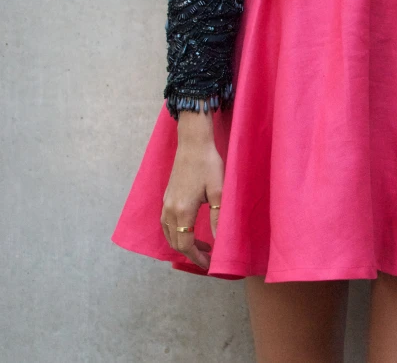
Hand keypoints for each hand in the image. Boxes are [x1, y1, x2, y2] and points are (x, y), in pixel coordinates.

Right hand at [160, 109, 223, 269]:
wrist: (193, 144)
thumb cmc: (208, 165)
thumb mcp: (219, 191)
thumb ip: (217, 217)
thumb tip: (218, 240)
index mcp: (182, 210)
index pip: (185, 244)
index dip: (196, 257)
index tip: (209, 264)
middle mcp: (169, 209)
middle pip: (175, 242)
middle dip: (190, 253)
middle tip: (208, 257)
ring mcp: (165, 203)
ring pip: (168, 233)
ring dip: (183, 243)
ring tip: (202, 246)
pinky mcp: (166, 197)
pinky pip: (166, 223)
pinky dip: (176, 233)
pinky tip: (189, 230)